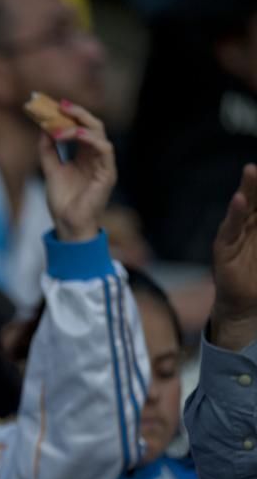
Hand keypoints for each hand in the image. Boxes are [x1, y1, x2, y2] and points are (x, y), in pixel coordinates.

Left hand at [38, 101, 115, 242]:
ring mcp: (104, 164)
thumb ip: (47, 150)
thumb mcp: (50, 170)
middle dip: (77, 112)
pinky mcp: (108, 173)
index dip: (68, 115)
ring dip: (80, 124)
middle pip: (92, 125)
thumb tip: (43, 128)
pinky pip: (105, 149)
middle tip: (60, 105)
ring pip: (99, 133)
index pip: (80, 127)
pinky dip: (91, 139)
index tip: (52, 105)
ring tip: (61, 123)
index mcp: (84, 155)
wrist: (67, 224)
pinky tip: (76, 135)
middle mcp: (95, 156)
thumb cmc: (62, 200)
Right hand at [211, 163, 256, 350]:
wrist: (247, 307)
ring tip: (251, 171)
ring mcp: (235, 236)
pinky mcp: (224, 249)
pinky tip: (238, 200)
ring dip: (247, 189)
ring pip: (242, 208)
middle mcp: (249, 226)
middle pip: (256, 198)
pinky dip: (233, 215)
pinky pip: (229, 229)